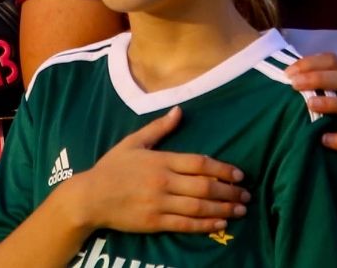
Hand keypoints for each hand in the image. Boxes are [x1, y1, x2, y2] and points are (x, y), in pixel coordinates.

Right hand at [60, 107, 247, 235]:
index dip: (223, 169)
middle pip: (204, 186)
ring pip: (199, 206)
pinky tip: (220, 223)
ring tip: (240, 209)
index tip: (239, 174)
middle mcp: (163, 181)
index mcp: (161, 160)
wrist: (90, 197)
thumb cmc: (112, 168)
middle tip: (246, 194)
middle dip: (229, 190)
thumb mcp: (133, 142)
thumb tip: (179, 110)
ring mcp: (159, 203)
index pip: (199, 163)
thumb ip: (158, 128)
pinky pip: (185, 224)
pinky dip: (205, 224)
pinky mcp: (154, 222)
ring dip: (223, 208)